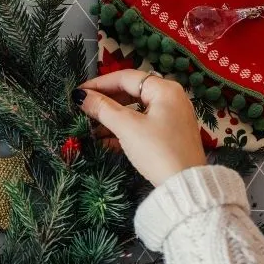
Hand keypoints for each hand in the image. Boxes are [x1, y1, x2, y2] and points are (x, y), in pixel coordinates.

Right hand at [73, 69, 205, 186]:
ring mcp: (171, 117)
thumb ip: (102, 109)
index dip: (100, 83)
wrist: (184, 185)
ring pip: (135, 110)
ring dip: (112, 117)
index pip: (126, 78)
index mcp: (164, 90)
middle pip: (131, 92)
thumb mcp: (127, 127)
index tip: (79, 92)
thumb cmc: (157, 150)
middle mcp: (171, 98)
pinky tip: (104, 139)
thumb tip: (81, 96)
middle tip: (84, 108)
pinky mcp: (169, 135)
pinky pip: (141, 125)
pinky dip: (123, 129)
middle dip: (106, 101)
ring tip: (90, 125)